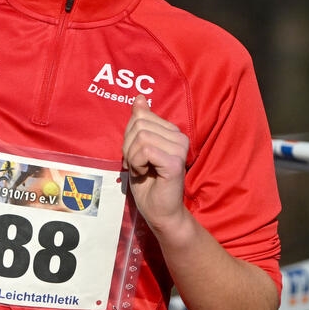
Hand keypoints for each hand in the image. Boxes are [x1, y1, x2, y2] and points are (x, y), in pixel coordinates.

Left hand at [121, 96, 188, 233]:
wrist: (159, 211)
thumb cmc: (148, 182)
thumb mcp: (137, 148)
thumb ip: (139, 123)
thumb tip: (140, 98)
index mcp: (172, 131)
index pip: (140, 116)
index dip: (129, 136)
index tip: (135, 155)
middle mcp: (180, 137)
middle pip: (139, 125)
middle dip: (128, 147)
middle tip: (136, 164)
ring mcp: (179, 149)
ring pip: (141, 137)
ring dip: (132, 157)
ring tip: (141, 169)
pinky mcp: (175, 162)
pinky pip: (145, 150)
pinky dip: (137, 163)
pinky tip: (144, 173)